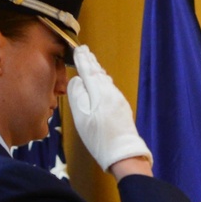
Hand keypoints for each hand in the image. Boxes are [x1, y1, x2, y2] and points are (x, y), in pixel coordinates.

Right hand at [67, 45, 152, 170]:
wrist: (123, 151)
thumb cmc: (98, 136)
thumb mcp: (81, 116)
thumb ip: (77, 94)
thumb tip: (78, 80)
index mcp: (98, 92)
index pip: (88, 71)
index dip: (82, 60)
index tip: (78, 49)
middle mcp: (110, 92)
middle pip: (98, 73)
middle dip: (91, 61)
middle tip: (85, 50)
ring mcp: (118, 99)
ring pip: (106, 79)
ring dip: (98, 70)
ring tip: (93, 62)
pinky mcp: (123, 107)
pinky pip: (111, 87)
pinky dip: (104, 80)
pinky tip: (103, 81)